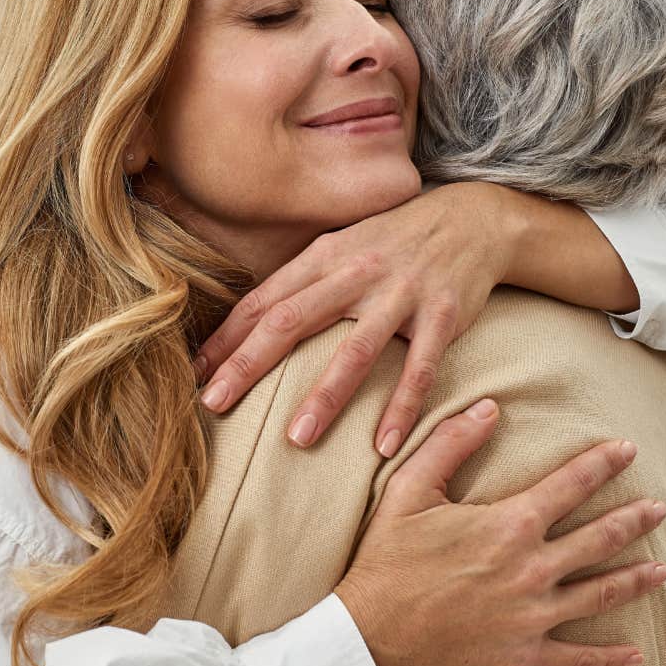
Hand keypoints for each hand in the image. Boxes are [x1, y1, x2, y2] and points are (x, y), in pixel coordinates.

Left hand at [193, 182, 514, 455]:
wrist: (471, 218)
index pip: (262, 302)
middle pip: (290, 322)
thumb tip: (243, 327)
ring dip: (325, 396)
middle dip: (248, 365)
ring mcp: (400, 294)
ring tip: (297, 438)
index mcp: (322, 257)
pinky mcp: (442, 316)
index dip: (225, 339)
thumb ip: (299, 284)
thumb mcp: (340, 249)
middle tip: (212, 405)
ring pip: (355, 350)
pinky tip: (385, 447)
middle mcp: (355, 273)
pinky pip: (420, 369)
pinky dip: (403, 408)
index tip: (194, 375)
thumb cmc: (392, 242)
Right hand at [332, 399, 665, 665]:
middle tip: (660, 509)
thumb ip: (451, 444)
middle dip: (634, 520)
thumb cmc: (388, 558)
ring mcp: (532, 614)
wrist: (373, 631)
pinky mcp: (522, 652)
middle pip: (600, 539)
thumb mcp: (409, 489)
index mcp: (509, 524)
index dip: (602, 464)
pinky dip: (608, 659)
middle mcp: (532, 568)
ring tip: (662, 571)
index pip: (571, 485)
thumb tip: (489, 408)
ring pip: (600, 594)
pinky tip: (635, 656)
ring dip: (635, 580)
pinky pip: (576, 658)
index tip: (628, 450)